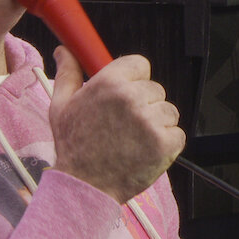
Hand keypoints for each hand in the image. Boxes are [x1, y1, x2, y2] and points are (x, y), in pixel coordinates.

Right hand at [49, 46, 184, 203]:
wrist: (84, 187)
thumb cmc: (73, 147)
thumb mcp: (61, 105)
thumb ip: (68, 73)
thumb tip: (65, 51)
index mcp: (110, 83)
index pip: (140, 64)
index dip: (134, 79)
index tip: (125, 94)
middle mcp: (132, 98)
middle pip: (155, 88)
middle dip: (144, 103)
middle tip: (124, 125)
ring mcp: (151, 121)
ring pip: (168, 110)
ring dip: (157, 123)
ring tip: (133, 139)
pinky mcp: (165, 143)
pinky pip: (177, 133)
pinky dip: (166, 143)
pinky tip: (144, 150)